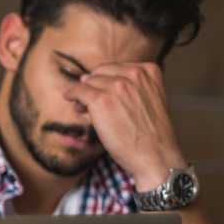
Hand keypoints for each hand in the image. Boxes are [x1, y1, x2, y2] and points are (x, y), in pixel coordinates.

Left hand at [64, 62, 186, 190]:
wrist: (155, 155)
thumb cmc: (150, 134)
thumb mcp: (149, 100)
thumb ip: (130, 87)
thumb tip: (87, 78)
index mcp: (149, 70)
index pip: (116, 68)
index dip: (105, 81)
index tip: (102, 94)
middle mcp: (134, 74)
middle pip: (100, 73)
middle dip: (94, 86)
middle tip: (89, 103)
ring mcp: (117, 86)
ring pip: (88, 82)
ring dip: (83, 94)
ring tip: (83, 109)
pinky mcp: (101, 100)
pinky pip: (78, 91)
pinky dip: (71, 94)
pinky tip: (69, 98)